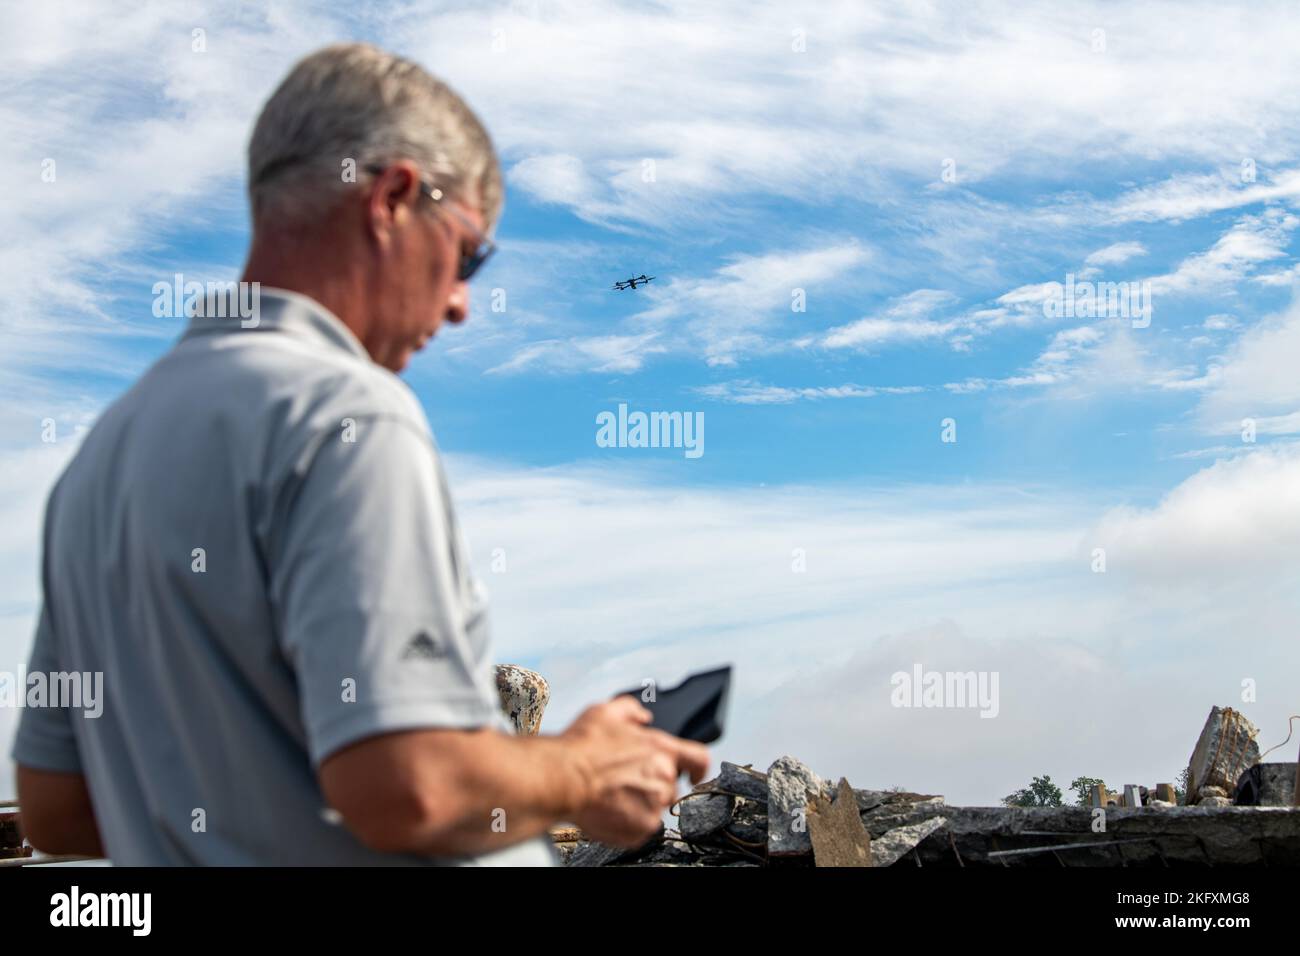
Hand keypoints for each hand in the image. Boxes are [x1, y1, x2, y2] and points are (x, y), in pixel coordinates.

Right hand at [560, 695, 710, 847]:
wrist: (561, 778)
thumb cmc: (581, 746)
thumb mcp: (605, 711)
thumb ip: (631, 710)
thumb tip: (642, 716)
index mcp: (661, 749)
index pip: (699, 759)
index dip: (698, 768)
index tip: (694, 775)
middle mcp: (663, 778)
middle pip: (670, 785)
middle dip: (652, 784)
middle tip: (626, 781)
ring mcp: (653, 806)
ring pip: (655, 807)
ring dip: (640, 803)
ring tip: (613, 795)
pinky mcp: (640, 829)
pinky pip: (641, 827)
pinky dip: (628, 821)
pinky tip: (610, 809)